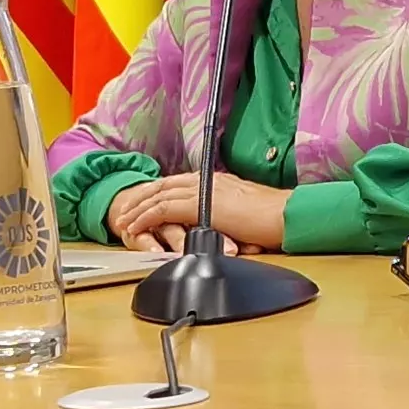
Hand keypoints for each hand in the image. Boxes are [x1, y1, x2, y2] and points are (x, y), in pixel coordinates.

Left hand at [104, 173, 290, 256]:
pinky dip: (146, 218)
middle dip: (139, 197)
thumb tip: (218, 226)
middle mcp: (205, 180)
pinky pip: (164, 209)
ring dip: (138, 209)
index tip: (141, 204)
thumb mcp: (241, 213)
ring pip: (158, 196)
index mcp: (214, 181)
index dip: (154, 193)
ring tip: (123, 223)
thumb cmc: (272, 218)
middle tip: (122, 211)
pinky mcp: (201, 205)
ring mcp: (202, 191)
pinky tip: (137, 228)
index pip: (175, 183)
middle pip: (161, 185)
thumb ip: (225, 214)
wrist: (285, 215)